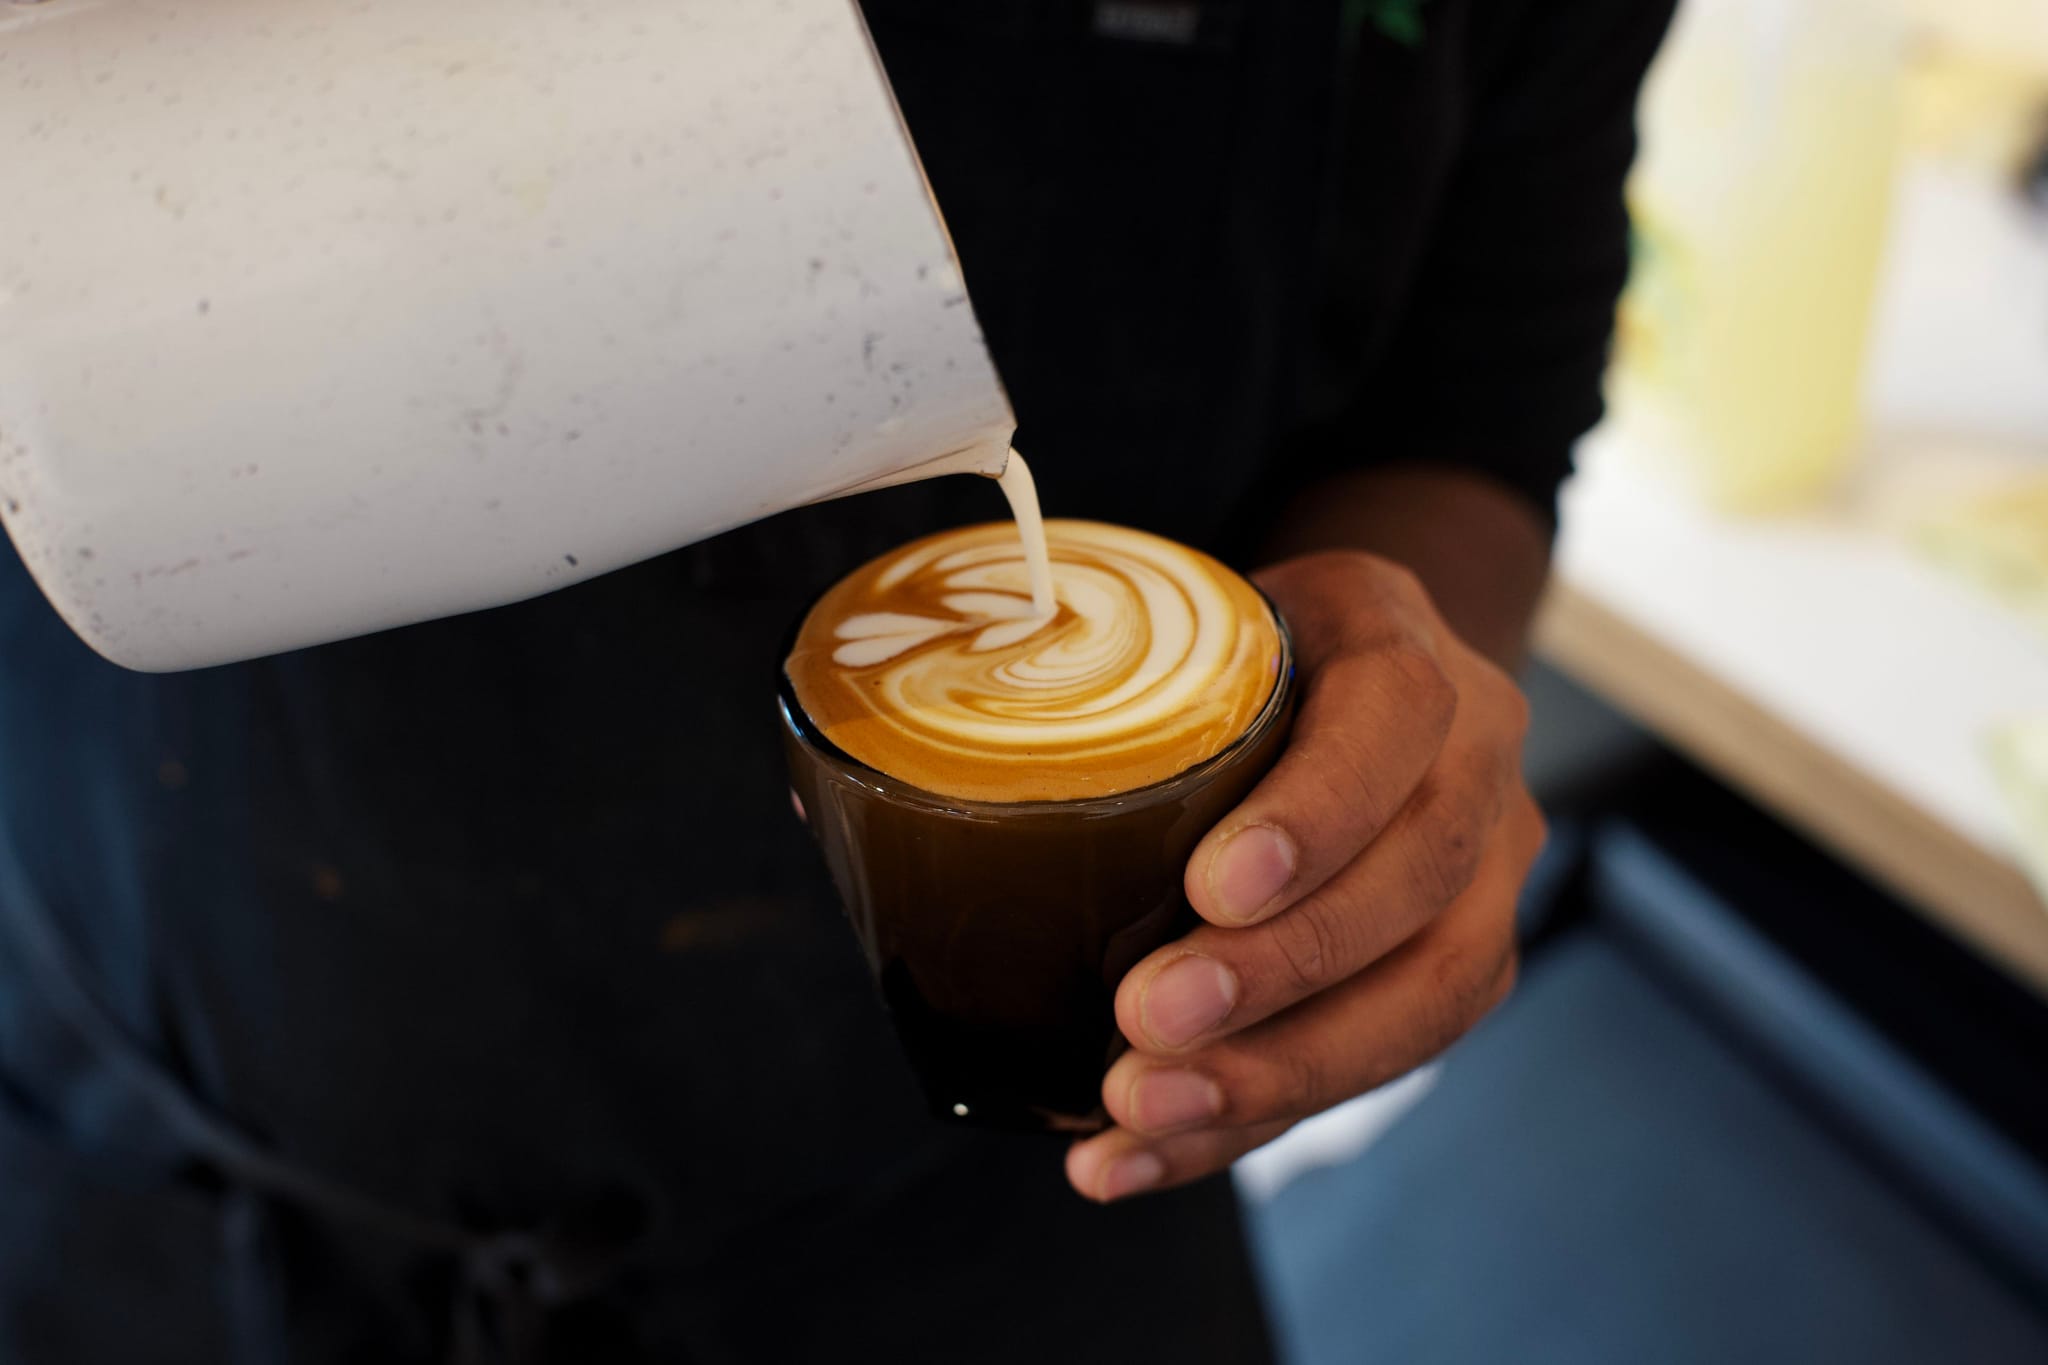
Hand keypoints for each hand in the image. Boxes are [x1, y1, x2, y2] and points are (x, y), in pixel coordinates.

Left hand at [1065, 550, 1544, 1200]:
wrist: (1360, 673)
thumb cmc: (1248, 656)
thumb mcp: (1193, 624)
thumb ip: (1105, 683)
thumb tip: (911, 782)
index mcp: (1402, 648)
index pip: (1392, 719)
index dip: (1314, 815)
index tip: (1212, 888)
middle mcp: (1473, 760)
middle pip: (1416, 879)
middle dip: (1281, 970)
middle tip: (1150, 1020)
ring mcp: (1486, 872)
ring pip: (1429, 994)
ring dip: (1277, 1073)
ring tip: (1139, 1112)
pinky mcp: (1459, 964)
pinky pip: (1381, 1061)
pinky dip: (1252, 1122)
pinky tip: (1138, 1154)